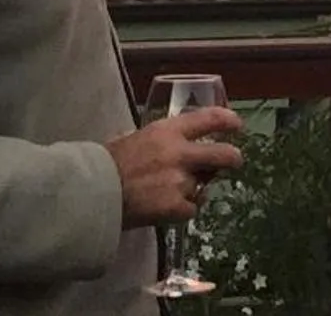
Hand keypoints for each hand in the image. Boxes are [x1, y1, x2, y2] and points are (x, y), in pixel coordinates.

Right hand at [107, 108, 245, 226]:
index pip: (209, 118)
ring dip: (194, 189)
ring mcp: (180, 181)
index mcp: (168, 131)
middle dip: (233, 158)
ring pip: (203, 186)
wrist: (93, 193)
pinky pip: (191, 209)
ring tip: (172, 192)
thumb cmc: (106, 163)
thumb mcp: (133, 138)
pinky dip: (184, 210)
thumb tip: (164, 142)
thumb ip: (156, 140)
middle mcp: (180, 153)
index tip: (237, 125)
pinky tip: (168, 209)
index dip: (228, 120)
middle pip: (223, 154)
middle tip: (234, 161)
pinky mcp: (175, 206)